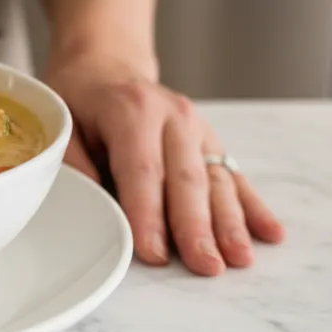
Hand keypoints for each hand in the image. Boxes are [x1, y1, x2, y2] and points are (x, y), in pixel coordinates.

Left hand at [44, 51, 283, 275]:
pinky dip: (252, 206)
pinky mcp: (210, 141)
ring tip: (238, 259)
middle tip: (205, 267)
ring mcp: (197, 129)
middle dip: (197, 228)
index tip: (153, 253)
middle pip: (186, 179)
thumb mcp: (62, 121)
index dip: (148, 214)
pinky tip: (270, 233)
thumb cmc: (79, 97)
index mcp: (131, 110)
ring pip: (216, 180)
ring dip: (229, 223)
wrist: (106, 65)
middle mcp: (172, 117)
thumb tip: (86, 207)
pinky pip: (233, 176)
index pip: (142, 170)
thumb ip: (73, 163)